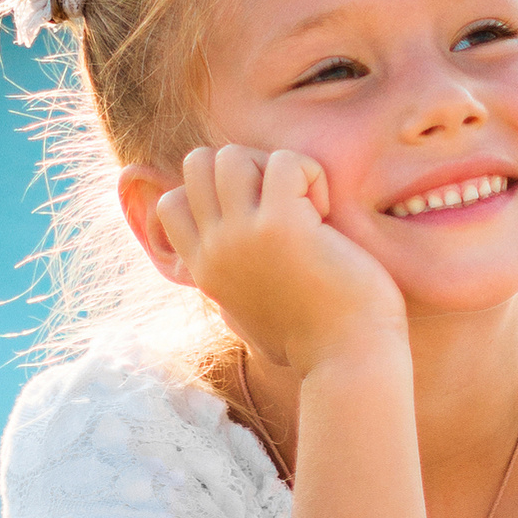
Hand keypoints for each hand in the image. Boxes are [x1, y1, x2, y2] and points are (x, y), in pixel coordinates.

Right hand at [154, 144, 404, 375]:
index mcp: (203, 270)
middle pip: (198, 164)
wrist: (347, 362)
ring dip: (276, 168)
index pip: (171, 202)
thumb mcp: (248, 318)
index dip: (213, 191)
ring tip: (306, 207)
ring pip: (232, 155)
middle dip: (244, 167)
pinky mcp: (282, 225)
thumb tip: (219, 294)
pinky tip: (326, 215)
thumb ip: (230, 292)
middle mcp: (213, 250)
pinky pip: (285, 161)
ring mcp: (241, 236)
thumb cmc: (314, 344)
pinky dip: (312, 175)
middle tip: (283, 203)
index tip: (256, 219)